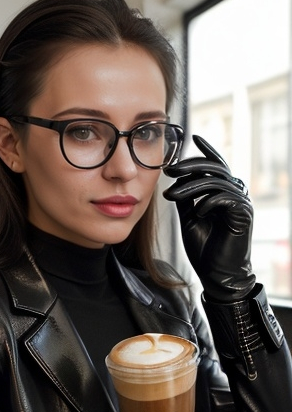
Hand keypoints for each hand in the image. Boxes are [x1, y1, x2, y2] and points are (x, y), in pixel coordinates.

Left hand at [163, 135, 255, 301]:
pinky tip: (197, 211)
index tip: (192, 138)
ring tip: (172, 195)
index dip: (205, 151)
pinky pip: (225, 198)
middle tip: (169, 169)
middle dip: (189, 166)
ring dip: (191, 186)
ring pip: (215, 182)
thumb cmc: (204, 247)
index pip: (216, 165)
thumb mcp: (188, 217)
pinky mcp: (243, 214)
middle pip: (214, 168)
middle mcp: (236, 192)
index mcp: (224, 191)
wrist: (216, 273)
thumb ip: (186, 197)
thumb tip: (175, 180)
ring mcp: (241, 202)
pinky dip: (207, 202)